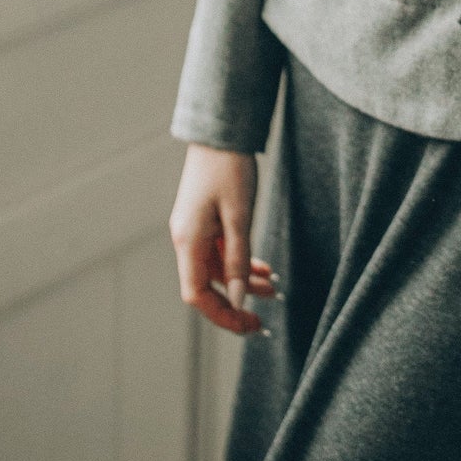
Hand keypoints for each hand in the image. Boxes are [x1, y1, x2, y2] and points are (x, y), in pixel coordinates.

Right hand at [169, 143, 278, 336]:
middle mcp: (186, 239)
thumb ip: (239, 259)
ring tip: (273, 290)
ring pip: (218, 269)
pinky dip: (242, 263)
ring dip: (243, 283)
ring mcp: (195, 230)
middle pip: (207, 286)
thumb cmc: (229, 170)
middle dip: (235, 304)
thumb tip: (238, 299)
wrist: (221, 133)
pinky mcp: (205, 221)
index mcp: (188, 241)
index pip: (197, 294)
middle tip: (263, 321)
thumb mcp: (240, 217)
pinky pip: (221, 252)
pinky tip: (264, 269)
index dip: (222, 315)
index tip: (249, 326)